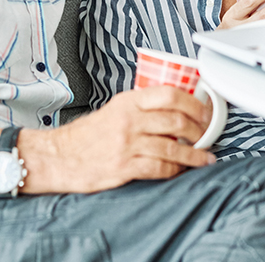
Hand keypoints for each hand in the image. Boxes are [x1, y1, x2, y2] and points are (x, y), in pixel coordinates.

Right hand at [19, 86, 215, 193]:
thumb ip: (141, 107)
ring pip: (173, 147)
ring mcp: (127, 144)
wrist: (58, 157)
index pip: (169, 94)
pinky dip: (176, 170)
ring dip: (194, 155)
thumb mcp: (114, 109)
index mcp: (128, 102)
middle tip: (207, 135)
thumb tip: (174, 108)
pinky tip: (181, 170)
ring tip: (203, 157)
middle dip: (199, 130)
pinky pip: (160, 168)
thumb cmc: (86, 136)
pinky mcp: (124, 167)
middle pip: (177, 121)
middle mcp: (129, 120)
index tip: (205, 112)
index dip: (194, 104)